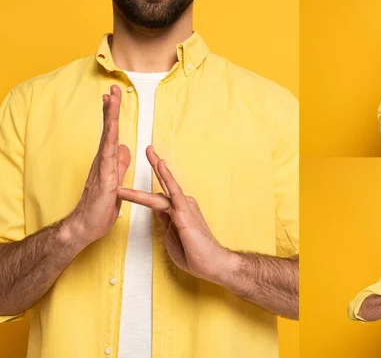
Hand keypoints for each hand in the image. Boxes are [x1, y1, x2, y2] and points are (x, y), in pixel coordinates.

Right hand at [67, 85, 130, 247]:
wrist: (85, 227)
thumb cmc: (99, 208)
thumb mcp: (115, 183)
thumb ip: (118, 165)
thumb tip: (124, 148)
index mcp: (107, 162)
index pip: (112, 134)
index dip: (113, 115)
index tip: (114, 97)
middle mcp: (102, 161)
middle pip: (108, 130)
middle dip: (111, 108)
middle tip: (114, 88)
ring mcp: (101, 168)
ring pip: (107, 137)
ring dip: (110, 117)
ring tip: (112, 98)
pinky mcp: (104, 179)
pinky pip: (107, 156)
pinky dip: (110, 139)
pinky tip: (112, 127)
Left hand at [117, 146, 230, 283]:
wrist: (213, 265)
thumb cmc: (195, 256)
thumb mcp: (172, 240)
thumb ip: (166, 224)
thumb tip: (159, 212)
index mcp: (178, 213)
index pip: (159, 197)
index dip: (146, 189)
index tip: (135, 180)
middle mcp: (182, 206)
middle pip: (163, 184)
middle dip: (155, 165)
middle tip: (148, 148)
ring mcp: (184, 207)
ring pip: (164, 187)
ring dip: (155, 169)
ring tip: (147, 151)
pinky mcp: (185, 212)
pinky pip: (173, 191)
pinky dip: (167, 177)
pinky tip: (161, 165)